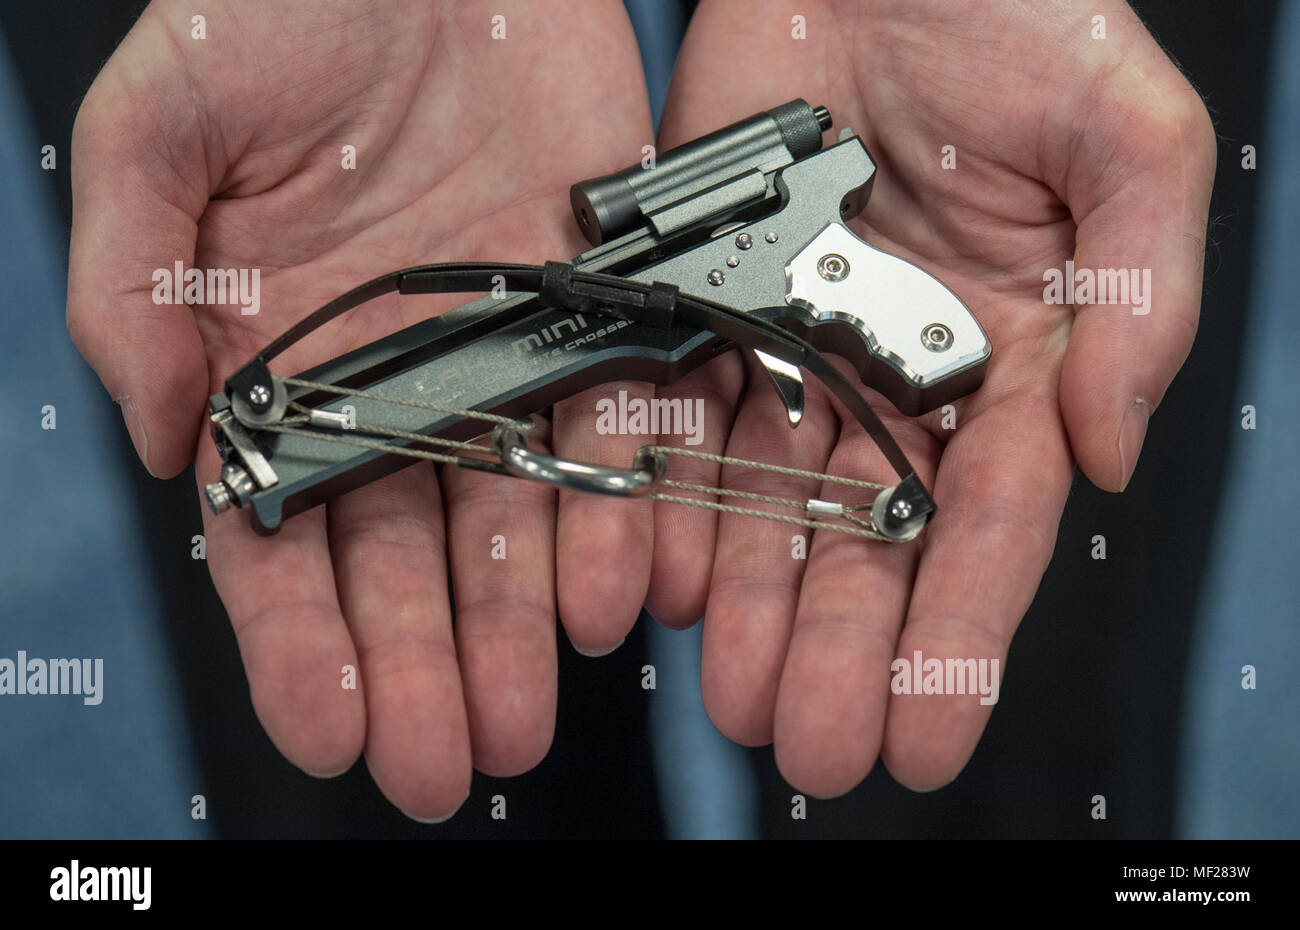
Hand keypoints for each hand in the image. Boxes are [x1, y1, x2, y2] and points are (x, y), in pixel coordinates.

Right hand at [67, 0, 651, 819]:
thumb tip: (153, 435)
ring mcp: (503, 350)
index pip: (280, 531)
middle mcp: (393, 376)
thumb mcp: (163, 125)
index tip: (328, 726)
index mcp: (275, 356)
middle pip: (404, 555)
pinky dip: (620, 509)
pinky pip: (616, 425)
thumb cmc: (284, 6)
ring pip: (514, 517)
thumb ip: (133, 280)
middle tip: (438, 760)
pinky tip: (613, 591)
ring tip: (524, 713)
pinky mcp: (601, 306)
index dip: (297, 639)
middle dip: (419, 665)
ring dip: (518, 624)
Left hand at [645, 0, 1214, 795]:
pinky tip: (665, 585)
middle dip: (847, 649)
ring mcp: (797, 346)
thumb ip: (1140, 299)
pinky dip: (670, 503)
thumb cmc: (1015, 15)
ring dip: (756, 606)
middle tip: (818, 747)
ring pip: (769, 504)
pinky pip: (682, 421)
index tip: (928, 733)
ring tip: (741, 699)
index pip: (991, 522)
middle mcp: (900, 372)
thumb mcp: (1128, 138)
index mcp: (1013, 352)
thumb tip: (1111, 453)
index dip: (961, 633)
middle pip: (871, 538)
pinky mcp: (708, 306)